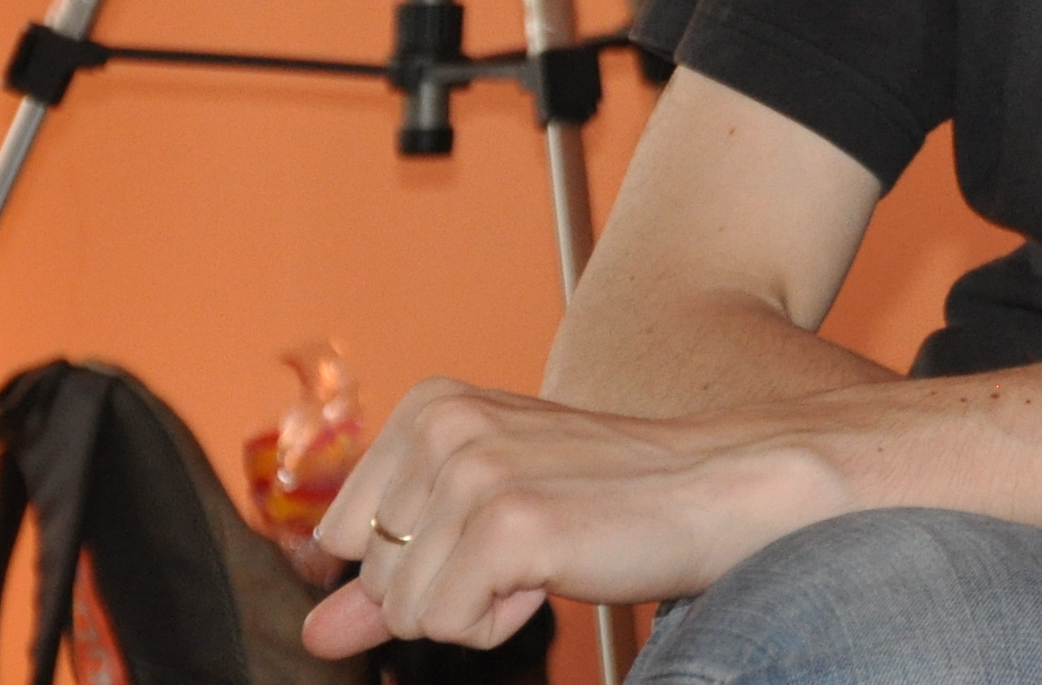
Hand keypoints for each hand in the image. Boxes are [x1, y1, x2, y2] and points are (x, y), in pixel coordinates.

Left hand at [298, 376, 835, 658]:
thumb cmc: (613, 502)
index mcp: (432, 407)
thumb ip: (395, 575)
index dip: (419, 561)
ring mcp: (475, 472)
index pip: (342, 541)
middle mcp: (444, 426)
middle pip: (372, 580)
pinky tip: (561, 571)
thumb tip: (315, 634)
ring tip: (554, 554)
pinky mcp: (508, 522)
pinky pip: (448, 628)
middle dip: (446, 589)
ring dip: (480, 608)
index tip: (500, 529)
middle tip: (533, 545)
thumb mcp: (490, 523)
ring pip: (405, 612)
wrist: (725, 489)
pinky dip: (504, 622)